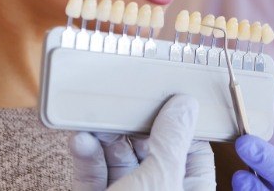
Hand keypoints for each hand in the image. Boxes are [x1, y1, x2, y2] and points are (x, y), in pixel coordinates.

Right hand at [69, 94, 214, 190]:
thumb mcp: (161, 179)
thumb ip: (171, 141)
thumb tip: (185, 104)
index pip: (193, 151)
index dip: (180, 122)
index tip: (167, 94)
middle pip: (150, 150)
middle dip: (134, 124)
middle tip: (123, 99)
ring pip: (118, 159)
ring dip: (105, 135)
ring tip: (95, 116)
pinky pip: (92, 173)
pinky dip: (86, 155)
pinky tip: (80, 139)